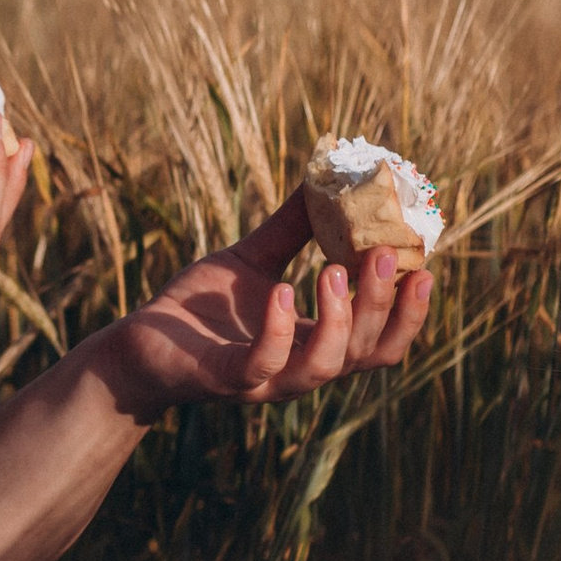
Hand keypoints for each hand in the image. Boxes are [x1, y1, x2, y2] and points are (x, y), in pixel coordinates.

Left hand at [106, 191, 432, 416]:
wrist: (136, 343)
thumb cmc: (198, 307)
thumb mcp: (254, 260)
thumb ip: (292, 229)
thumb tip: (325, 180)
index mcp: (314, 344)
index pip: (382, 342)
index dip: (409, 312)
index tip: (424, 264)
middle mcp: (300, 369)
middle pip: (366, 352)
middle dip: (384, 307)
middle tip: (385, 256)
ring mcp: (264, 380)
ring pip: (325, 366)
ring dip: (341, 320)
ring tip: (333, 271)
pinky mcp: (224, 379)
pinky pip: (262, 364)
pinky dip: (279, 330)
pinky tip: (283, 291)